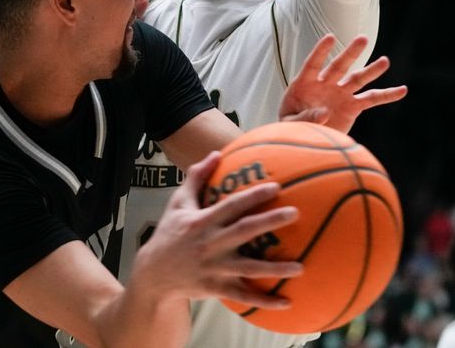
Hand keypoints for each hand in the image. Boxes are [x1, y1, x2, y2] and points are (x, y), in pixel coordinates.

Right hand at [134, 152, 302, 308]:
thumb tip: (215, 153)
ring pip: (249, 268)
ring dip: (275, 269)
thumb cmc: (170, 233)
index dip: (253, 196)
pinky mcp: (216, 288)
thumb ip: (197, 177)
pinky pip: (243, 296)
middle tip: (295, 213)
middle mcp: (210, 244)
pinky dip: (264, 301)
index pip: (231, 206)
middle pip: (245, 231)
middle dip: (270, 222)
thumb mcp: (178, 203)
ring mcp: (214, 268)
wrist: (153, 273)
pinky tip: (286, 302)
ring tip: (301, 267)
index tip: (276, 187)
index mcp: (202, 222)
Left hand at [278, 34, 406, 133]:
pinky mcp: (351, 107)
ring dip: (371, 70)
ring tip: (385, 61)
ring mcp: (340, 94)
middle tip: (363, 39)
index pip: (313, 64)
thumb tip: (324, 113)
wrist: (303, 137)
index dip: (321, 51)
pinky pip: (371, 99)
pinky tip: (402, 90)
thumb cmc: (292, 127)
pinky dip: (386, 95)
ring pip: (357, 79)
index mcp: (304, 84)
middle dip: (351, 53)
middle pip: (339, 66)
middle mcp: (325, 84)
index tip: (331, 38)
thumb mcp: (291, 123)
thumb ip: (305, 118)